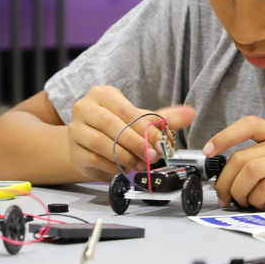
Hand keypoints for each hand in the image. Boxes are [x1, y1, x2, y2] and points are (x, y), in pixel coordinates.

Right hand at [68, 85, 195, 181]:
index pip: (126, 110)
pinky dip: (112, 166)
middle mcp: (84, 107)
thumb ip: (165, 118)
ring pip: (101, 143)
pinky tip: (124, 168)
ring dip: (125, 156)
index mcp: (102, 94)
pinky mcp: (73, 149)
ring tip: (141, 164)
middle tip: (152, 157)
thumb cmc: (116, 128)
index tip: (160, 144)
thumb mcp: (140, 120)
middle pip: (111, 125)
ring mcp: (75, 128)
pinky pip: (94, 159)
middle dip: (136, 143)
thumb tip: (191, 113)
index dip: (145, 129)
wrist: (89, 143)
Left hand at [206, 116, 264, 208]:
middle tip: (223, 194)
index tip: (209, 150)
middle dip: (224, 179)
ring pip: (249, 171)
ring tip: (241, 202)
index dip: (224, 135)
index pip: (249, 125)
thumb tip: (243, 174)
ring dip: (237, 191)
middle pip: (241, 157)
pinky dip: (256, 198)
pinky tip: (260, 204)